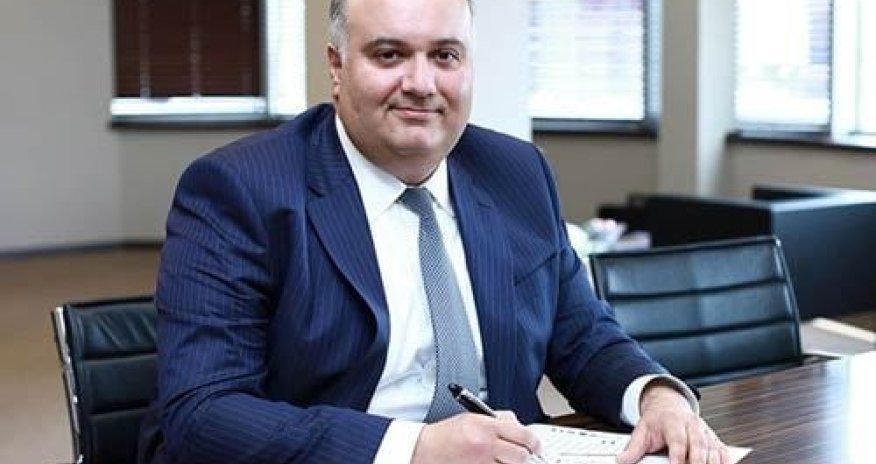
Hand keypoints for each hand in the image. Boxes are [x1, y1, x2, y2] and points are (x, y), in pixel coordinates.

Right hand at [412, 411, 540, 463]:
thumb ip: (499, 420)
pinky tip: (493, 463)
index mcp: (485, 427)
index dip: (534, 442)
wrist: (424, 450)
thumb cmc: (446, 435)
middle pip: (521, 456)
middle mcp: (485, 446)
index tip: (535, 446)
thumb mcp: (473, 417)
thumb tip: (520, 427)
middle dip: (524, 456)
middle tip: (521, 455)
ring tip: (502, 460)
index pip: (523, 435)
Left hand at [617, 380, 728, 463]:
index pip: (678, 441)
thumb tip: (621, 460)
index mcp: (674, 422)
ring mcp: (705, 431)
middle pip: (699, 447)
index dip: (678, 457)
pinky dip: (723, 461)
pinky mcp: (714, 439)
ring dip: (711, 463)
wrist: (668, 406)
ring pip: (713, 450)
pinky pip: (722, 451)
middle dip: (697, 463)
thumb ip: (633, 447)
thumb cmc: (657, 420)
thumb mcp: (642, 430)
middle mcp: (692, 425)